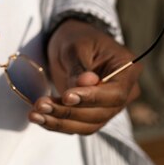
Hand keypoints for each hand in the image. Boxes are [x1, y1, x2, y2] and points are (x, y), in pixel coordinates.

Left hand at [29, 19, 140, 134]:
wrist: (72, 43)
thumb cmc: (78, 38)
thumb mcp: (77, 46)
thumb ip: (80, 67)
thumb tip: (85, 84)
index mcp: (128, 70)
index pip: (115, 93)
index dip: (92, 98)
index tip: (67, 96)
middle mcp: (124, 93)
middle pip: (101, 113)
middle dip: (69, 112)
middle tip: (41, 104)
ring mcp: (108, 106)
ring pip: (88, 125)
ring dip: (60, 122)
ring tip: (35, 114)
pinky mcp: (92, 114)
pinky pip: (77, 126)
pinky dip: (57, 124)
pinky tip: (38, 117)